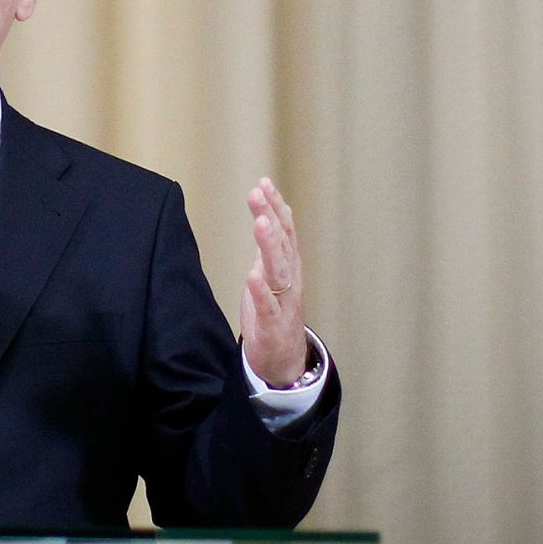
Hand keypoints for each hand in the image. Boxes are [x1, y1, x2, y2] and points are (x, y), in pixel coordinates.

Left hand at [239, 177, 308, 387]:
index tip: (264, 183)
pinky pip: (268, 306)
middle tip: (258, 193)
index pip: (285, 230)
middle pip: (282, 244)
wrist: (284, 360)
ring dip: (269, 245)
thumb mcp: (273, 273)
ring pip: (278, 270)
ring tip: (260, 223)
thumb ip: (271, 246)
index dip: (275, 206)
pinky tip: (252, 276)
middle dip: (271, 217)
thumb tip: (267, 213)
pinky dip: (261, 291)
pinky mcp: (272, 324)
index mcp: (289, 266)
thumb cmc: (275, 312)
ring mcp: (283, 302)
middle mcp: (290, 280)